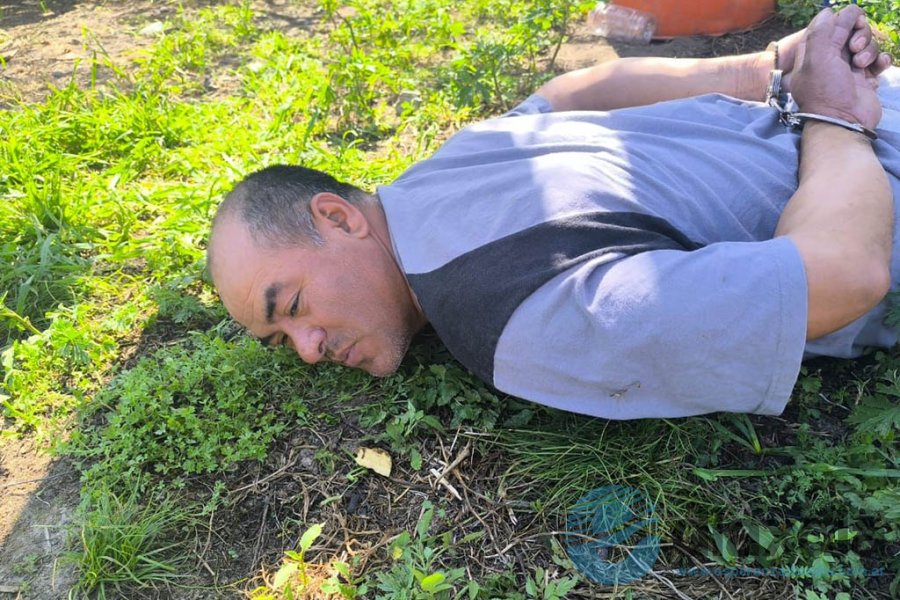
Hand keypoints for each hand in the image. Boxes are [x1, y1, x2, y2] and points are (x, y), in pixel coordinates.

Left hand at [777, 6, 891, 92]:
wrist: (843, 122)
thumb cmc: (826, 91)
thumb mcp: (815, 58)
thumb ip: (821, 32)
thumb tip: (830, 12)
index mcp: (815, 52)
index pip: (830, 24)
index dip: (843, 20)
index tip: (851, 23)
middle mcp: (831, 58)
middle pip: (852, 30)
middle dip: (859, 33)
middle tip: (854, 48)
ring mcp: (850, 68)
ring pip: (867, 44)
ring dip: (869, 50)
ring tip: (861, 65)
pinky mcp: (866, 78)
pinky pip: (879, 60)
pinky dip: (881, 61)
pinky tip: (876, 70)